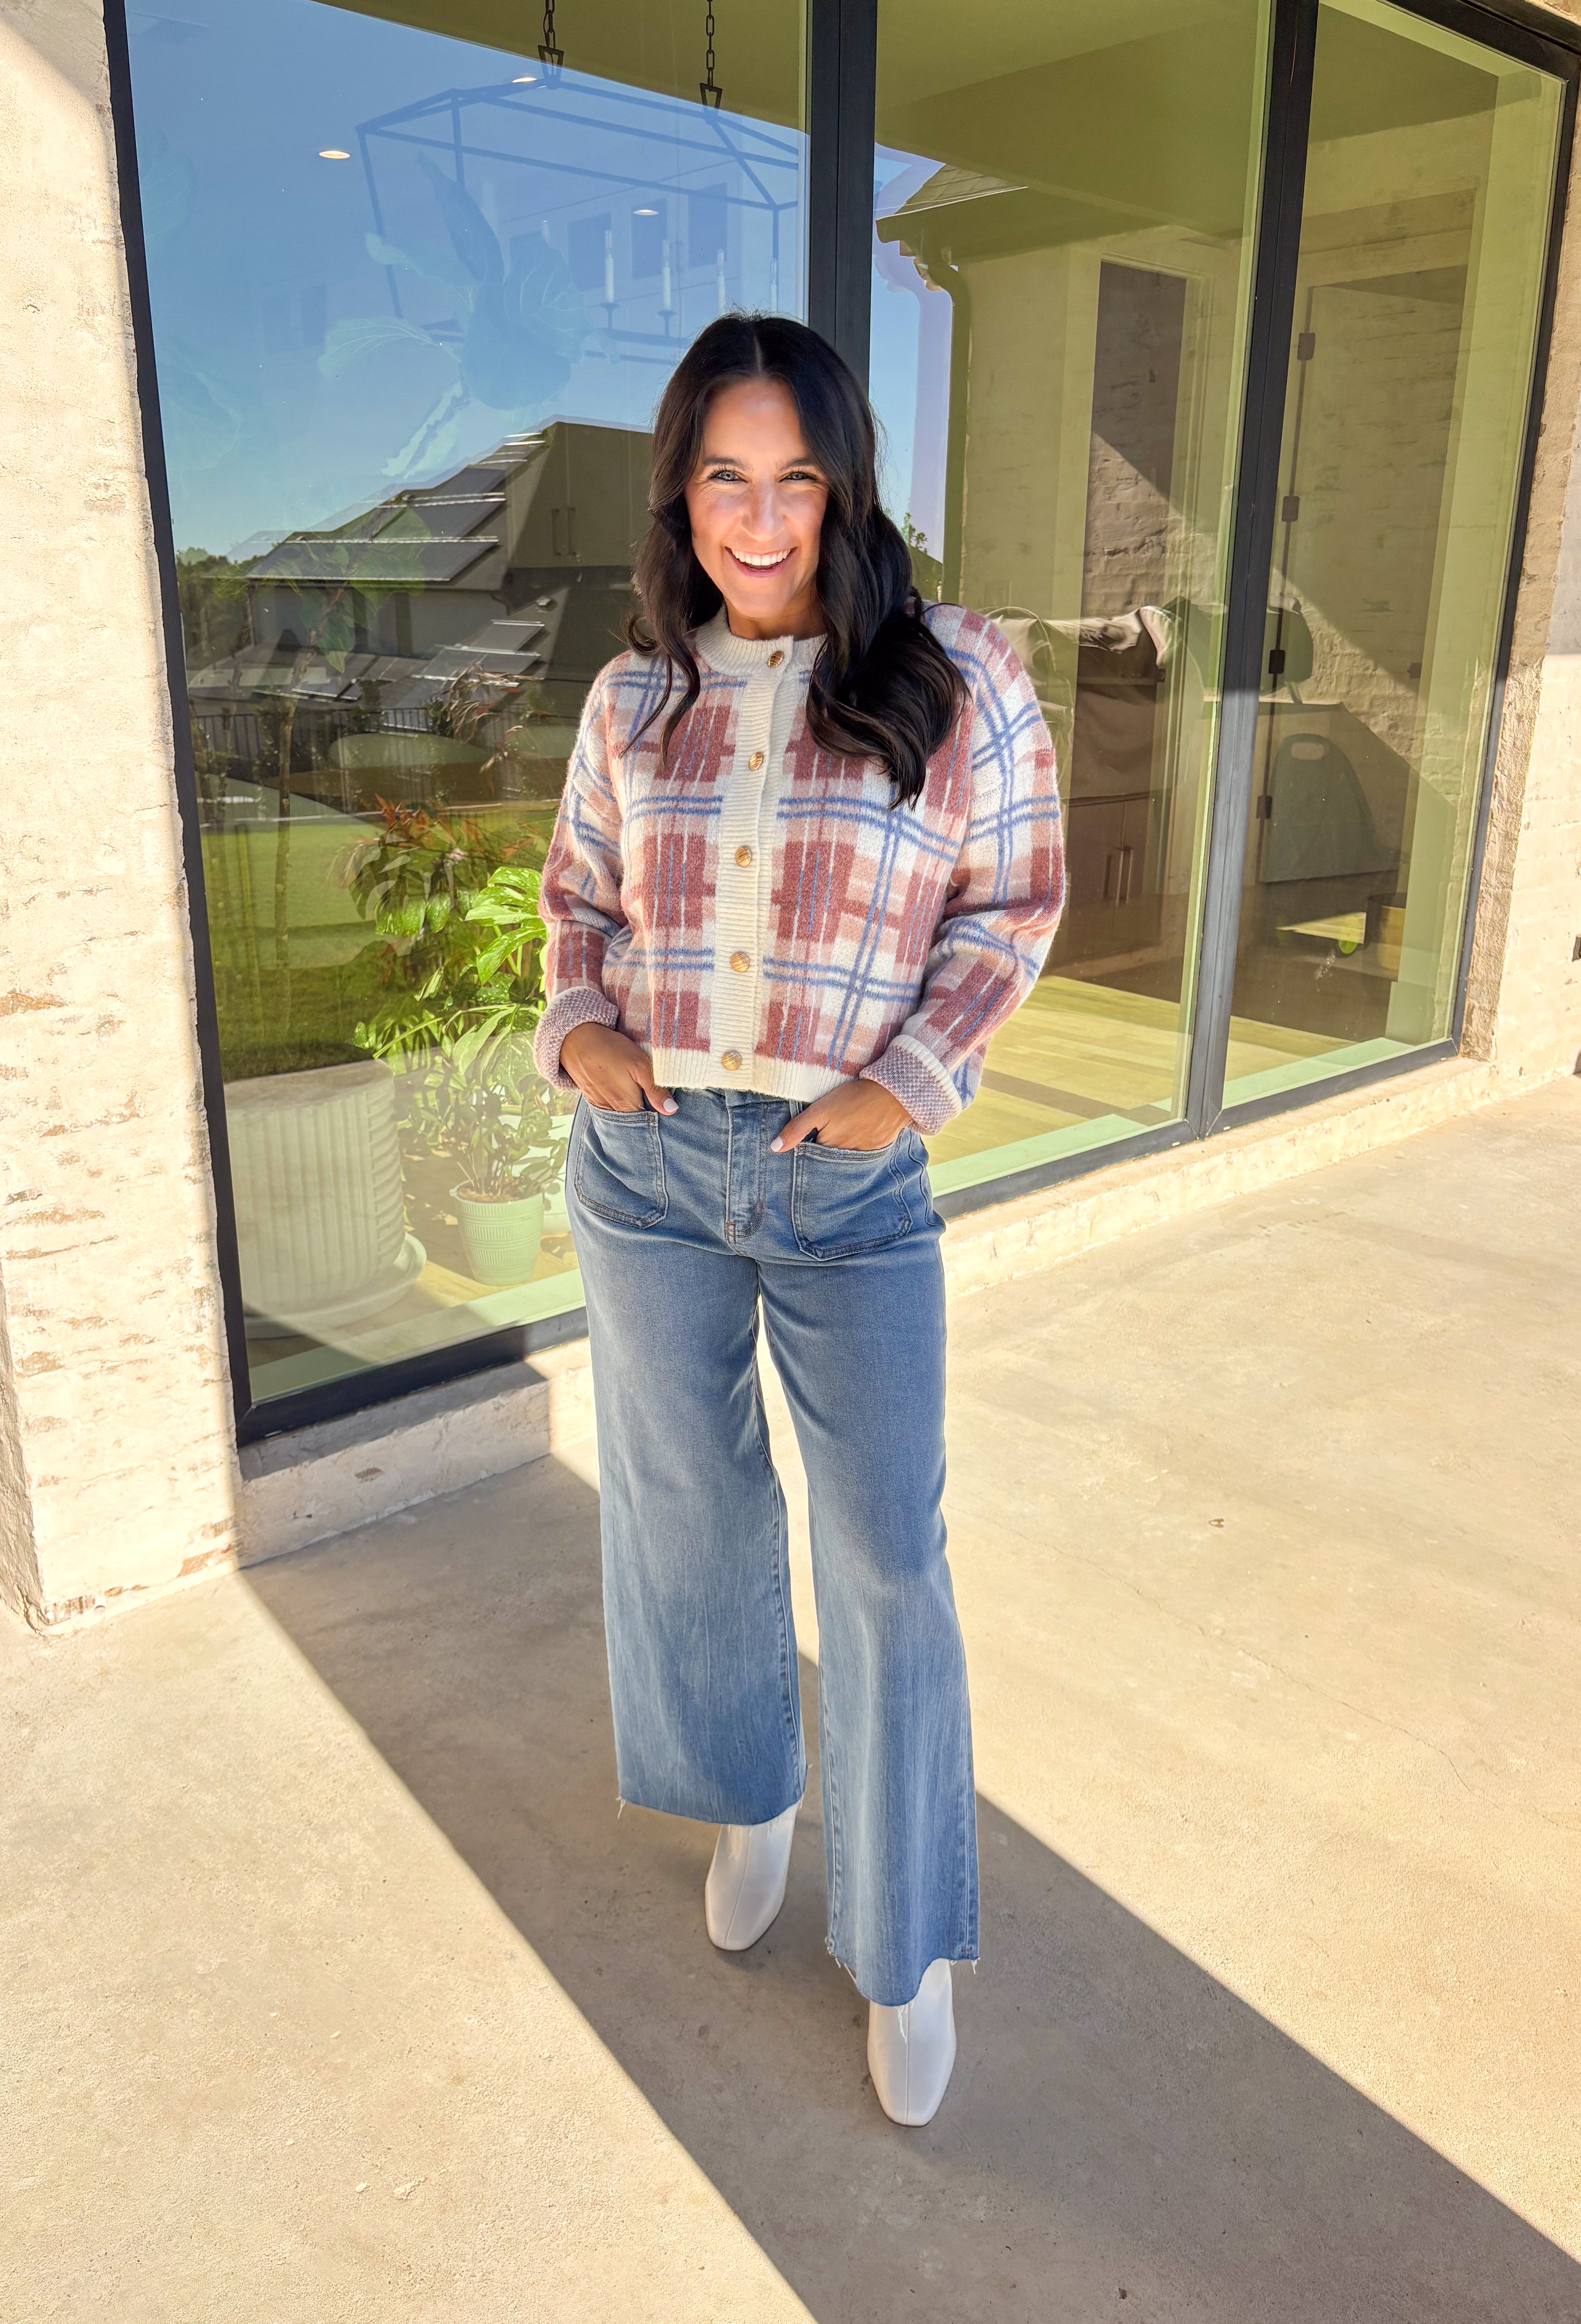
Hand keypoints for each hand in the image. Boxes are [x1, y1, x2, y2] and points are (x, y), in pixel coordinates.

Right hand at [561, 1023, 675, 1114]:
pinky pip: (608, 1105)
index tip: (664, 1099)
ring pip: (622, 1111)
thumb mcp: (639, 1065)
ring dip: (630, 1103)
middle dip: (645, 1107)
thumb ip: (655, 1090)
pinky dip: (616, 1100)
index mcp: (628, 1105)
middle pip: (635, 1116)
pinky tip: (619, 1086)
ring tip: (633, 1086)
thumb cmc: (611, 1049)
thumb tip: (671, 1110)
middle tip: (650, 1090)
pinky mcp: (591, 1097)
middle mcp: (613, 1111)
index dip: (658, 1108)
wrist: (575, 1039)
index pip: (649, 1117)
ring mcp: (600, 1104)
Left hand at [773, 1079, 912, 1153]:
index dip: (805, 1149)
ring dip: (839, 1150)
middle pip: (827, 1159)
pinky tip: (856, 1133)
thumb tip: (775, 1148)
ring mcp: (863, 1155)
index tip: (804, 1140)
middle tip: (825, 1134)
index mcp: (829, 1149)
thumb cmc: (853, 1099)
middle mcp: (845, 1158)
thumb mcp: (820, 1110)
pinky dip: (856, 1145)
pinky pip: (861, 1153)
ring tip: (841, 1132)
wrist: (892, 1094)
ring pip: (844, 1157)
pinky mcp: (876, 1149)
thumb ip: (797, 1128)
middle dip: (821, 1153)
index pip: (810, 1157)